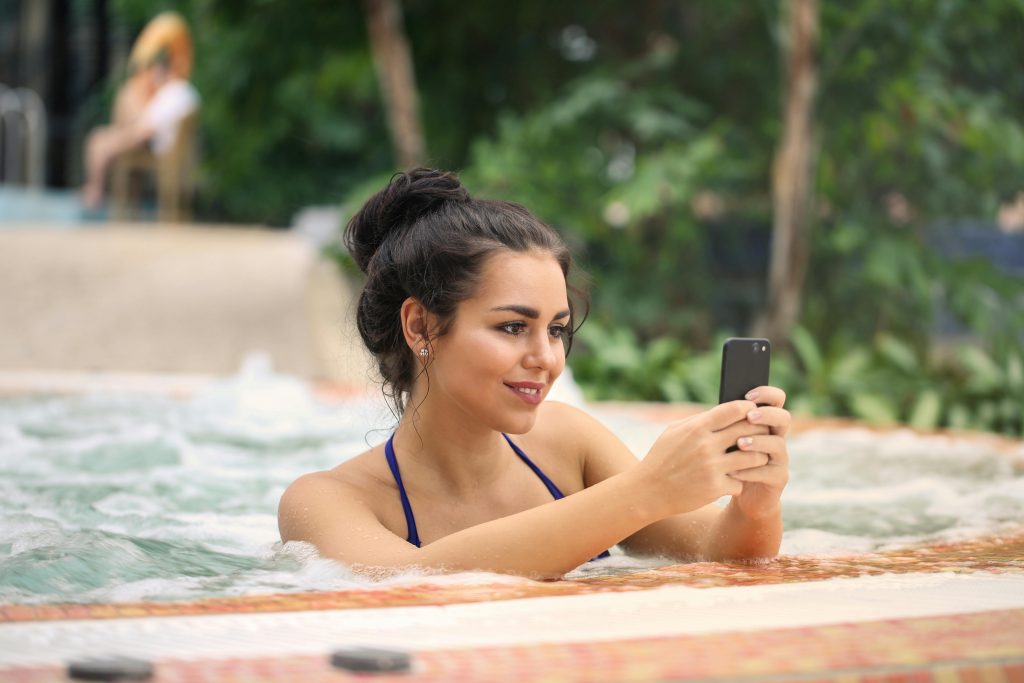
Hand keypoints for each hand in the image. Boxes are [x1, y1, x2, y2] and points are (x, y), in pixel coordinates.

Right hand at [638, 399, 774, 517]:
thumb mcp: (673, 432)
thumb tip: (724, 411)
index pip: (734, 410)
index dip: (748, 408)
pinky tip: (734, 481)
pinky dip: (739, 482)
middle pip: (749, 430)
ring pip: (754, 458)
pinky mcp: (715, 488)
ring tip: (755, 458)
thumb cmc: (662, 458)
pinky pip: (741, 482)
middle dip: (760, 431)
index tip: (752, 412)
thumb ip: (698, 421)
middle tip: (763, 434)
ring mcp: (712, 468)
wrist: (648, 491)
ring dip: (757, 457)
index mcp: (696, 428)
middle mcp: (706, 446)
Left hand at [728, 385, 790, 519]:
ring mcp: (779, 458)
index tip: (749, 395)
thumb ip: (725, 423)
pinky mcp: (778, 478)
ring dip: (758, 442)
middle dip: (767, 415)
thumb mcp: (722, 438)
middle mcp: (776, 436)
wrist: (733, 492)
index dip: (767, 394)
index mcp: (764, 422)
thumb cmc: (724, 459)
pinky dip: (750, 470)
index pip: (776, 400)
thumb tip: (717, 407)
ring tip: (739, 443)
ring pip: (778, 444)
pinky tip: (733, 470)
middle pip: (783, 418)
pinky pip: (769, 471)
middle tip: (750, 417)